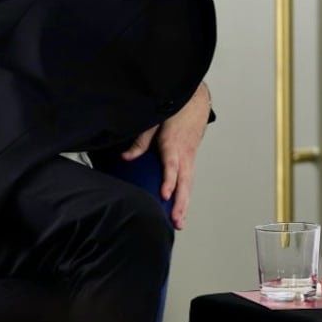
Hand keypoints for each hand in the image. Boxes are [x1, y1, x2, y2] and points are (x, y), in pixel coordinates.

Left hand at [122, 82, 210, 229]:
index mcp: (173, 143)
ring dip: (184, 203)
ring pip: (189, 183)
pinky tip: (180, 208)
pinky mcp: (191, 157)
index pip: (172, 166)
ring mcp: (190, 156)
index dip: (169, 181)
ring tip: (179, 222)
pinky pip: (189, 179)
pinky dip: (186, 194)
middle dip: (180, 202)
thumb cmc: (176, 107)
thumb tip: (125, 157)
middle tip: (176, 220)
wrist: (196, 98)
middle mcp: (185, 152)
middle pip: (184, 181)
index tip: (165, 196)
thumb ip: (140, 141)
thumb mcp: (154, 120)